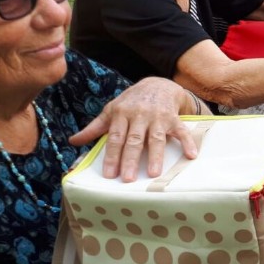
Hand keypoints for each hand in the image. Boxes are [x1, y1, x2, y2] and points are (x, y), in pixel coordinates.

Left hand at [70, 78, 197, 181]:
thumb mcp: (112, 110)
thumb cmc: (131, 102)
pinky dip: (188, 142)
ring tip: (152, 173)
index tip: (109, 174)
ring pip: (156, 138)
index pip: (116, 137)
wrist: (158, 85)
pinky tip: (190, 155)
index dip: (112, 156)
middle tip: (127, 178)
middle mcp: (140, 115)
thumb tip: (73, 141)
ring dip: (155, 156)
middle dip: (130, 159)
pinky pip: (182, 131)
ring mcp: (158, 117)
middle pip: (134, 140)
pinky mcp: (174, 118)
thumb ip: (95, 127)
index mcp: (122, 114)